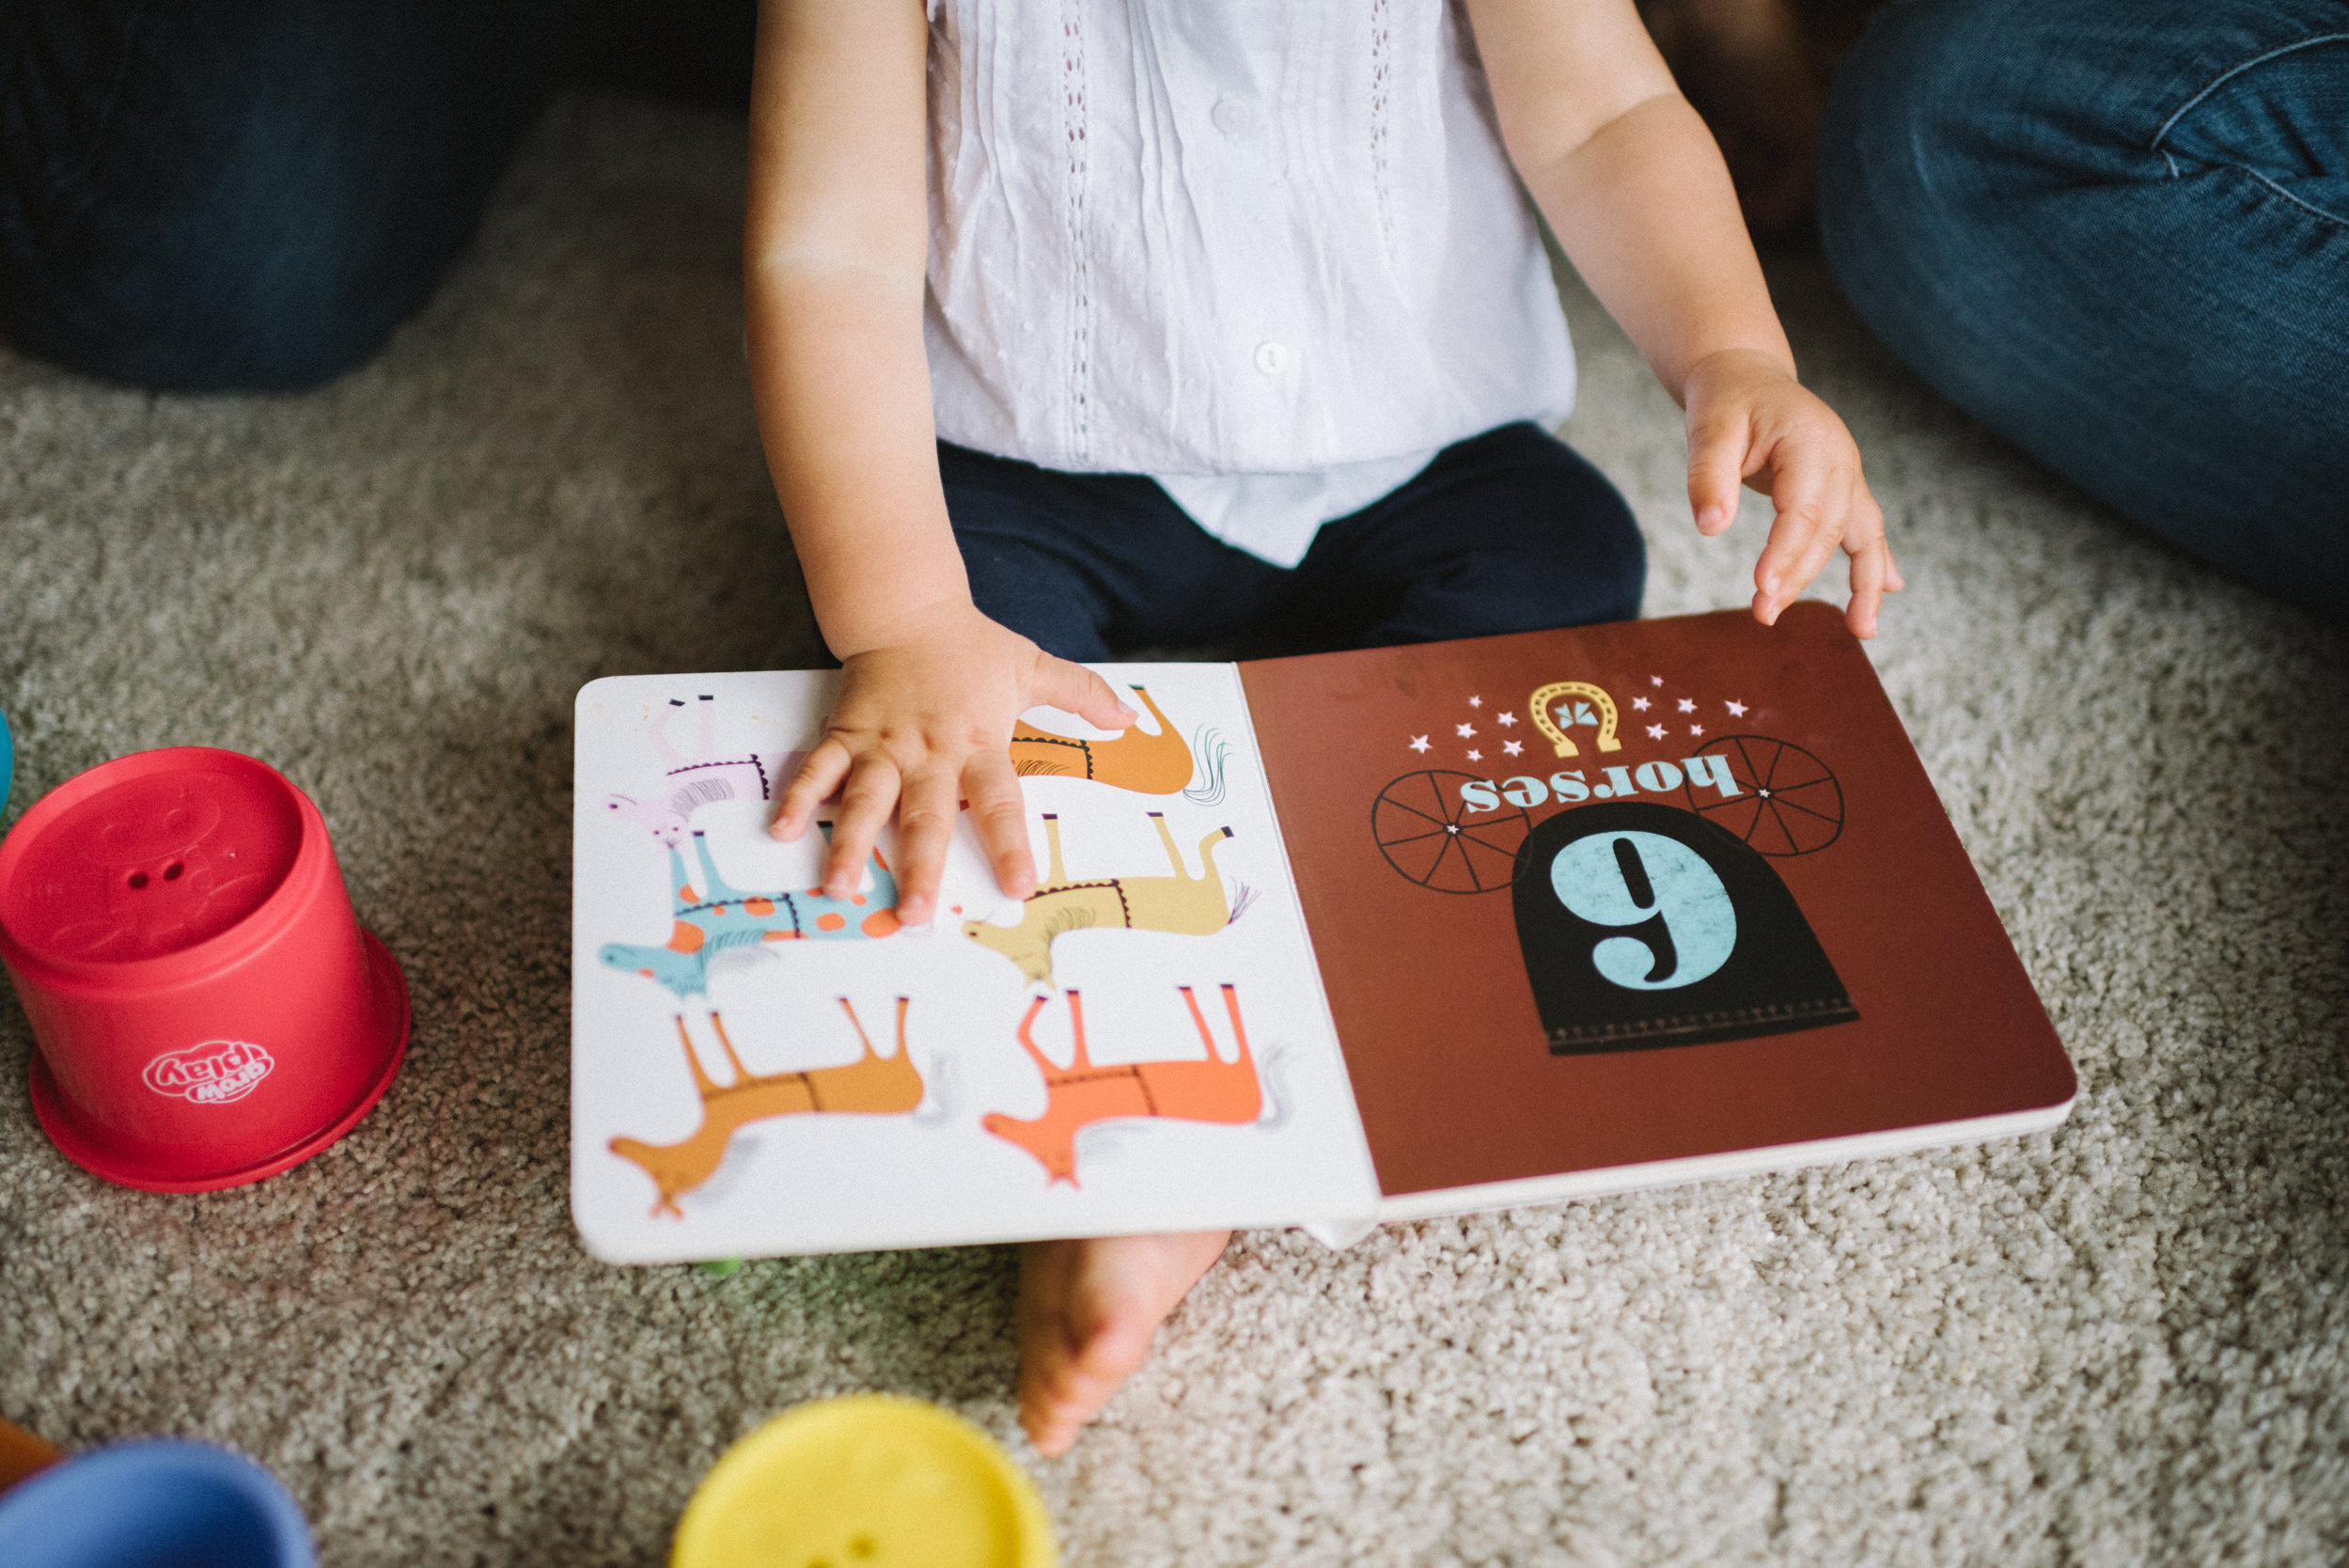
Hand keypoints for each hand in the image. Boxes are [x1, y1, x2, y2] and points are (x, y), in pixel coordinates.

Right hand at [769, 599, 1136, 924]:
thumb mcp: (1033, 666)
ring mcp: (883, 745)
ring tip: (838, 889)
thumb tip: (1130, 718)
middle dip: (920, 867)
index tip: (1017, 886)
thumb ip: (1082, 695)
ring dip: (850, 844)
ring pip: (866, 801)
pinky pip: (820, 769)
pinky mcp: (846, 733)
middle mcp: (929, 752)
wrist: (908, 606)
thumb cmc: (972, 648)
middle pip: (926, 816)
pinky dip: (800, 798)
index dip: (1009, 844)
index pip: (998, 802)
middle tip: (915, 916)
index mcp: (978, 743)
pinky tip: (782, 830)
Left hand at [1684, 347, 1902, 637]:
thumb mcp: (1708, 427)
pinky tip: (1886, 595)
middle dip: (1800, 575)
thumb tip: (1710, 528)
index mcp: (1809, 440)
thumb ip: (1708, 474)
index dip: (1785, 551)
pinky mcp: (1844, 489)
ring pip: (1859, 535)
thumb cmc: (1726, 402)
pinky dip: (1877, 565)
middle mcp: (1840, 458)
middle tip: (1764, 614)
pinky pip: (1867, 531)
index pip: (1803, 507)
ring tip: (1861, 630)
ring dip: (1861, 583)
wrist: (1748, 380)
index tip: (1763, 589)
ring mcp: (1848, 475)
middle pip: (1827, 528)